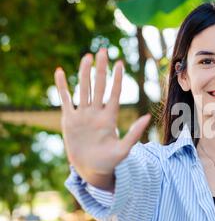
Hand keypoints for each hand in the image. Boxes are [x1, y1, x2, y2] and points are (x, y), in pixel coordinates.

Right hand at [54, 48, 150, 189]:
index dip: (117, 78)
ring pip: (83, 89)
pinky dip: (62, 87)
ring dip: (84, 73)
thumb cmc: (110, 162)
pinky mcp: (69, 120)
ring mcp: (83, 115)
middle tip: (103, 50)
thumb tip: (147, 117)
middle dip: (101, 69)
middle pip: (99, 86)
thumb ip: (134, 133)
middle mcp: (96, 113)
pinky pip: (65, 100)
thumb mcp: (124, 149)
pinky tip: (61, 72)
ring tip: (87, 57)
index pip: (114, 93)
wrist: (92, 169)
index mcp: (110, 118)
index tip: (120, 63)